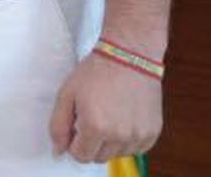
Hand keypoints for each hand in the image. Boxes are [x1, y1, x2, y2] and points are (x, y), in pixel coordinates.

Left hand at [48, 51, 162, 162]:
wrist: (129, 53)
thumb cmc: (97, 70)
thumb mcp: (67, 93)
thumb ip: (58, 125)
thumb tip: (59, 150)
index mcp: (95, 127)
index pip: (80, 156)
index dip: (75, 141)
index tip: (78, 124)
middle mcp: (119, 136)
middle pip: (98, 157)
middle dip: (92, 141)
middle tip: (94, 115)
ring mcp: (138, 135)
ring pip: (117, 153)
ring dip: (111, 141)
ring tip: (110, 113)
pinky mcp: (153, 131)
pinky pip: (136, 148)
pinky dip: (128, 138)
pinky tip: (124, 116)